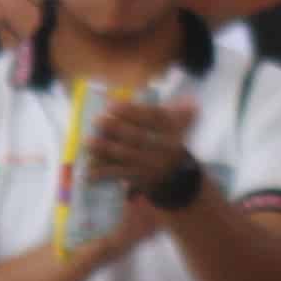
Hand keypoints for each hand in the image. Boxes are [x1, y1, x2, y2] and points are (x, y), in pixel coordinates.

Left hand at [84, 97, 198, 196]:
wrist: (178, 179)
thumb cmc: (173, 144)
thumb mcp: (181, 127)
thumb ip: (180, 113)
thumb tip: (192, 100)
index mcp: (173, 133)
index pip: (153, 119)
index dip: (133, 112)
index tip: (113, 105)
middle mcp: (163, 150)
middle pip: (137, 138)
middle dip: (116, 129)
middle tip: (98, 120)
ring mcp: (149, 166)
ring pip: (126, 156)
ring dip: (106, 149)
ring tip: (89, 141)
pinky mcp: (138, 179)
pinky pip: (119, 174)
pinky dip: (103, 172)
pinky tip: (88, 168)